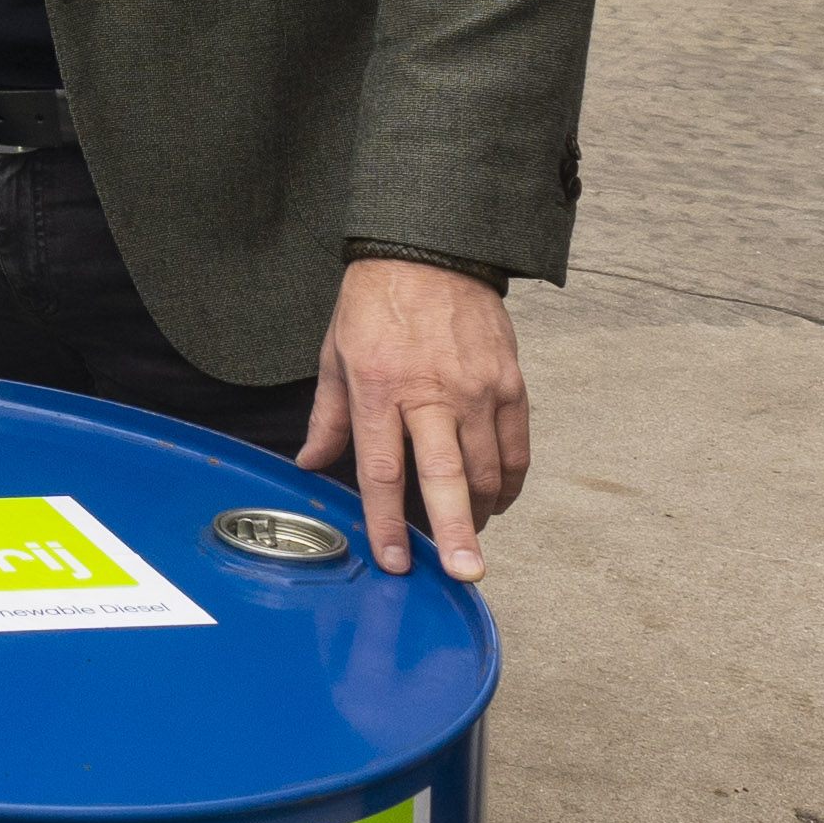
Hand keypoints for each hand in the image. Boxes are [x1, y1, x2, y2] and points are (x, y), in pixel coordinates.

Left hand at [298, 257, 531, 579]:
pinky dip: (509, 479)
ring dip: (480, 511)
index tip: (394, 560)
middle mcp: (432, 392)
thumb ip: (328, 417)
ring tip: (470, 540)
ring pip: (486, 466)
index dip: (386, 521)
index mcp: (380, 388)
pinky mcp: (509, 380)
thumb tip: (308, 465)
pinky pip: (515, 445)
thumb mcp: (335, 354)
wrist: (430, 250)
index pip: (382, 470)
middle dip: (455, 530)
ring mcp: (476, 387)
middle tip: (463, 573)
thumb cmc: (375, 303)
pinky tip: (497, 499)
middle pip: (444, 475)